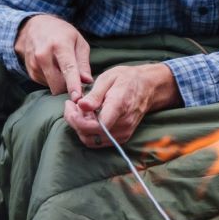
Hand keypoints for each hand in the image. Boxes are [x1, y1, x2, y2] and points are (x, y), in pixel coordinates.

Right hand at [15, 14, 92, 100]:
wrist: (34, 27)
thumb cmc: (61, 34)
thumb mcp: (78, 42)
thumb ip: (83, 63)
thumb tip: (87, 81)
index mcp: (59, 45)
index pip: (68, 69)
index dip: (73, 85)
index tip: (77, 98)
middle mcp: (43, 55)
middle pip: (58, 83)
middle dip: (70, 88)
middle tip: (79, 83)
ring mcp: (34, 64)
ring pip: (53, 86)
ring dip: (62, 84)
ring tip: (64, 69)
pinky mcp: (30, 72)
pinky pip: (47, 84)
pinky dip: (54, 81)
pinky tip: (55, 69)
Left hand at [64, 63, 180, 146]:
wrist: (148, 87)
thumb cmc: (127, 79)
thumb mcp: (109, 78)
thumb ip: (94, 94)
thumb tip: (81, 105)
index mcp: (119, 106)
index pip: (97, 125)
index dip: (78, 121)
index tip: (70, 105)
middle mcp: (123, 124)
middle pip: (91, 135)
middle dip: (75, 122)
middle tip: (71, 105)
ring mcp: (124, 133)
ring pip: (92, 141)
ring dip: (80, 128)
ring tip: (79, 110)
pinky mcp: (122, 137)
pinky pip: (99, 141)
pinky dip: (88, 131)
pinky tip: (88, 117)